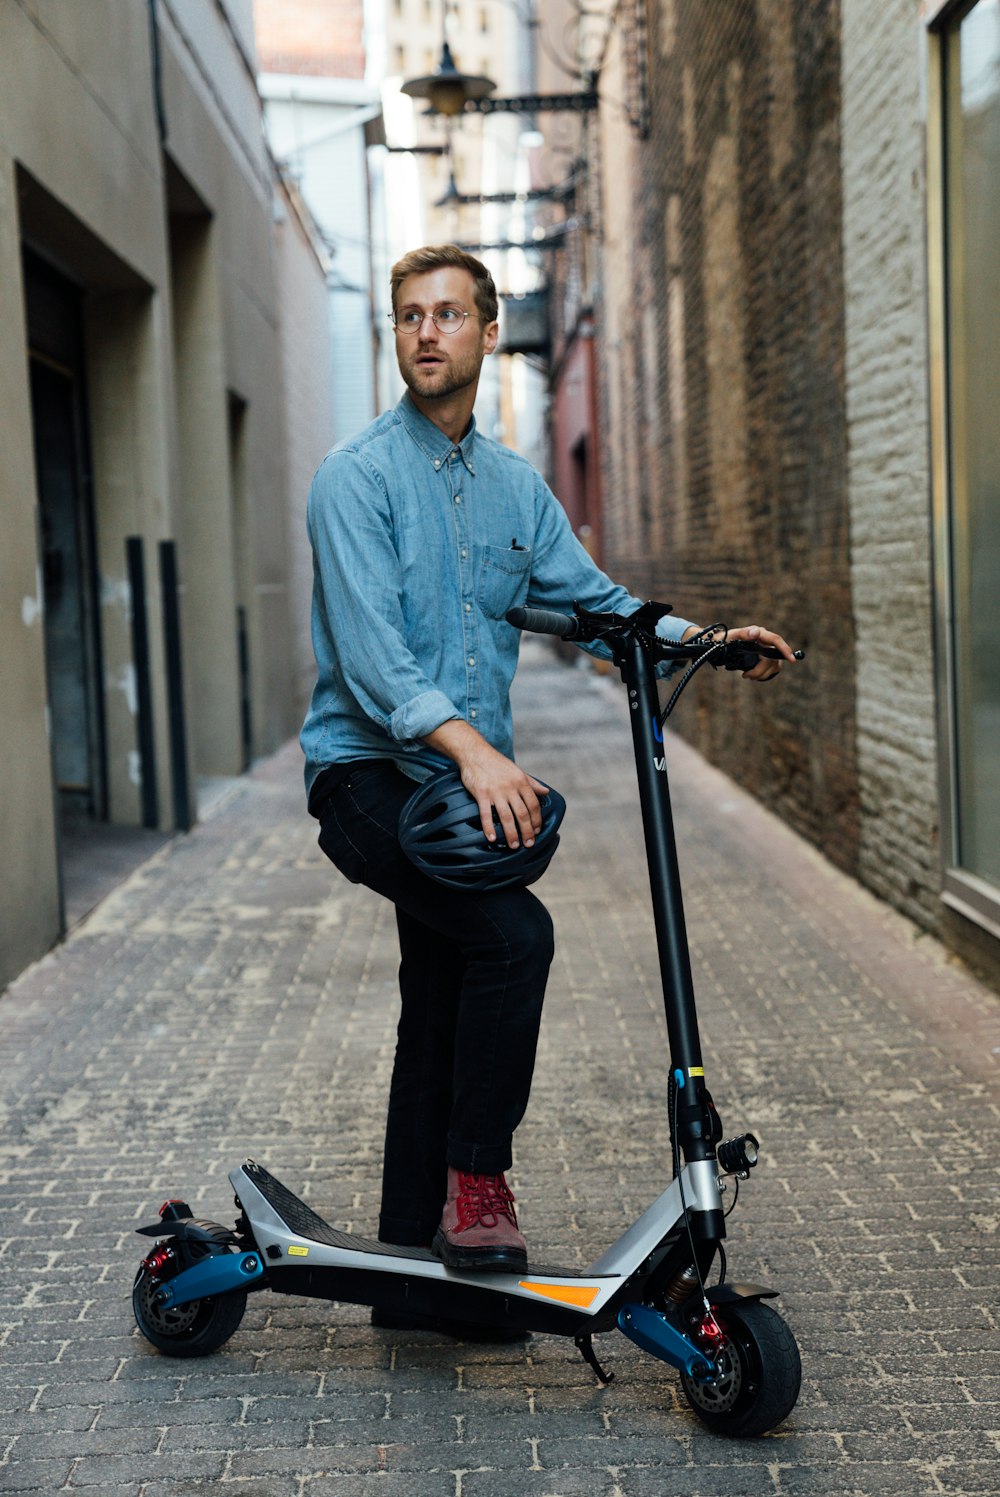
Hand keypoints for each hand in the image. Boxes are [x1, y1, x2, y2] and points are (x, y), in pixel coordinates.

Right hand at [425, 720, 548, 846]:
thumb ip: (532, 783)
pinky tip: (492, 838)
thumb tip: (546, 792)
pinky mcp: (481, 794)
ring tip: (514, 846)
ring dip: (511, 834)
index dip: (537, 820)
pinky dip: (489, 827)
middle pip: (522, 814)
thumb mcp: (518, 771)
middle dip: (527, 831)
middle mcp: (510, 787)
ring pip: (506, 817)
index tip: (537, 831)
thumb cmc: (497, 763)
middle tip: (528, 844)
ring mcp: (495, 792)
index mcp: (521, 782)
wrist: (475, 753)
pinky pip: (486, 814)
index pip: (533, 804)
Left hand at [726, 624, 797, 679]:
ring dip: (761, 674)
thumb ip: (743, 633)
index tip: (792, 659)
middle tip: (746, 676)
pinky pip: (772, 669)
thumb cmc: (724, 640)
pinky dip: (763, 675)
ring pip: (773, 666)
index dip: (785, 649)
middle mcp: (765, 641)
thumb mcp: (730, 637)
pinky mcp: (766, 659)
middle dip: (760, 670)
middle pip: (772, 659)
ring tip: (748, 675)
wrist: (720, 646)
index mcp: (759, 633)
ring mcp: (767, 650)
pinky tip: (753, 675)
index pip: (775, 640)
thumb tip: (756, 632)